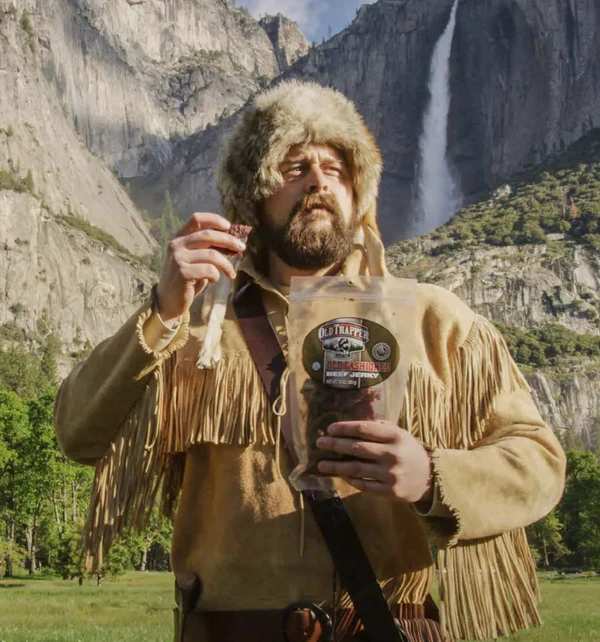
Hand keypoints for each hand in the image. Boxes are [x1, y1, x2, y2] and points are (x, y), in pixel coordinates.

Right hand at [155, 212, 245, 321]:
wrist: (168, 301)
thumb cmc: (187, 279)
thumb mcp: (195, 259)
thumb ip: (207, 248)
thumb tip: (234, 242)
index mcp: (179, 238)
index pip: (196, 219)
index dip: (214, 220)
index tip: (229, 226)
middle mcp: (176, 245)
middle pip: (208, 235)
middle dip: (229, 240)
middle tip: (242, 248)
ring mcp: (178, 259)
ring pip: (212, 255)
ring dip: (226, 265)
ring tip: (231, 274)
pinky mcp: (182, 273)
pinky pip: (209, 270)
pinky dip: (216, 276)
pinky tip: (213, 281)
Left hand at [316, 420, 432, 502]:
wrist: (430, 477)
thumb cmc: (408, 450)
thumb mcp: (399, 434)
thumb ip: (379, 427)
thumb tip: (350, 426)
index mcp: (395, 436)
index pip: (364, 429)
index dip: (344, 428)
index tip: (330, 429)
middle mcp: (393, 454)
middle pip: (357, 448)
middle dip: (335, 445)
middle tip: (319, 443)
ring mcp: (391, 474)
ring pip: (356, 469)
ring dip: (336, 466)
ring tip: (321, 465)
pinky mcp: (389, 491)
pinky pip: (363, 485)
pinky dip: (350, 480)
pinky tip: (341, 475)